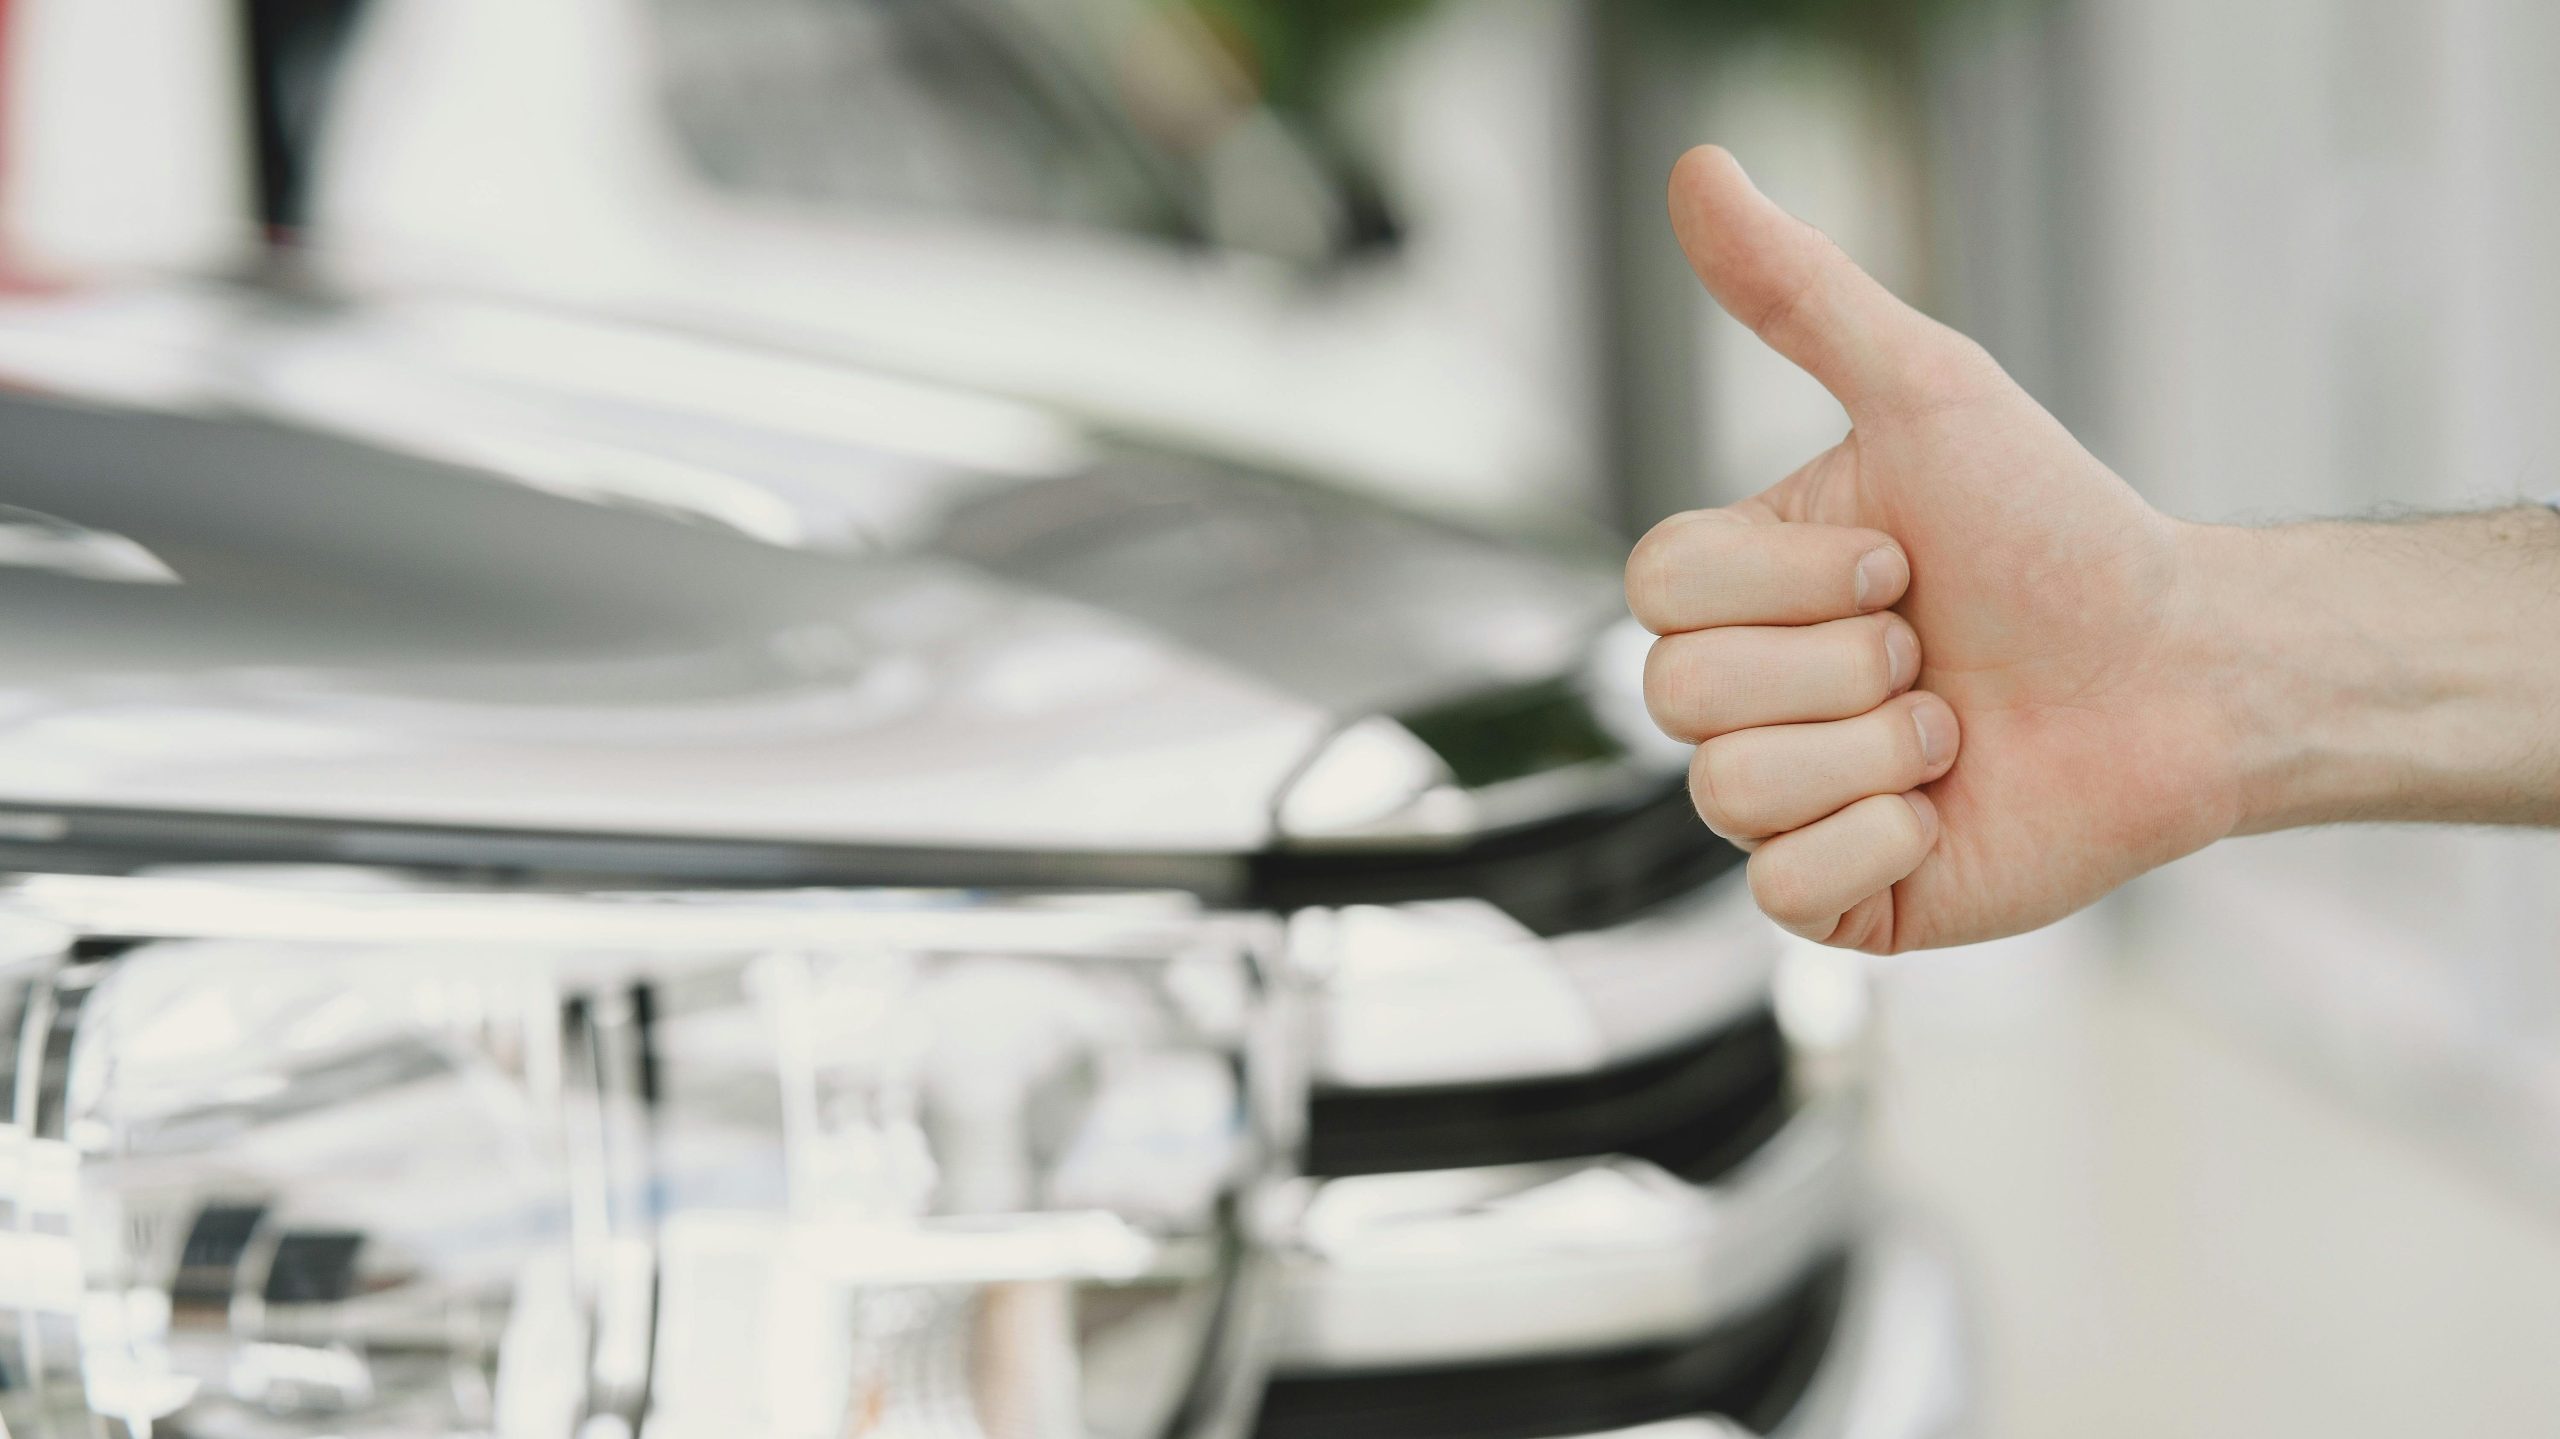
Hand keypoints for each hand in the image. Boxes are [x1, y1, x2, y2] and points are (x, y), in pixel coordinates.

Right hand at [1629, 147, 2242, 950]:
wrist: (2184, 672)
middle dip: (1842, 665)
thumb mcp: (1928, 393)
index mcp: (1744, 590)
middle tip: (1934, 647)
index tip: (1902, 560)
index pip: (1652, 592)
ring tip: (1953, 726)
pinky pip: (1781, 890)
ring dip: (1875, 749)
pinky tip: (1945, 810)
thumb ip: (1800, 295)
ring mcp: (1786, 804)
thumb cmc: (2060, 532)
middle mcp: (1748, 696)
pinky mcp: (1838, 899)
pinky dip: (1879, 842)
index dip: (1785, 583)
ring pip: (1725, 791)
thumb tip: (1691, 167)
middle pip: (1678, 693)